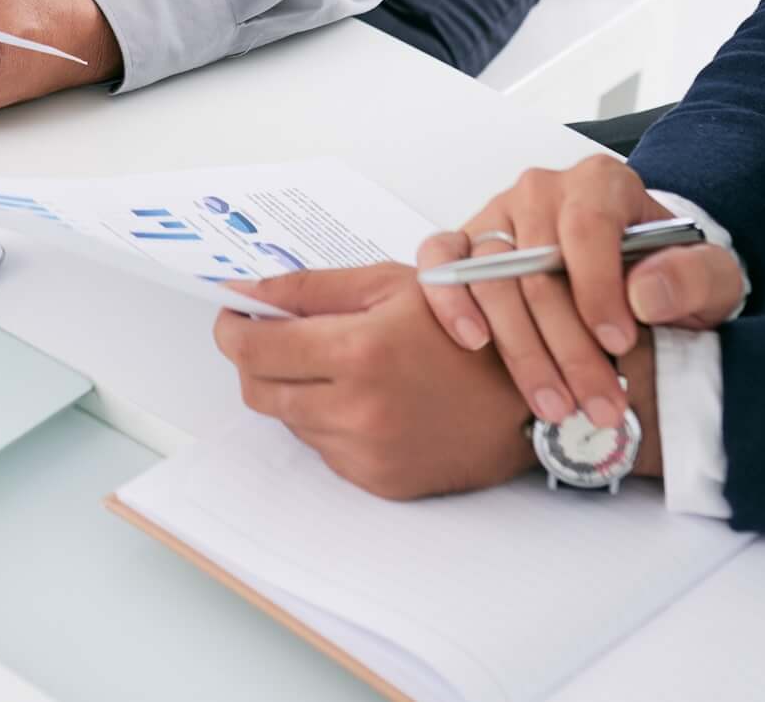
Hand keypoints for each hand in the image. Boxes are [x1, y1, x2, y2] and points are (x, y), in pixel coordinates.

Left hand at [218, 265, 634, 499]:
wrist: (532, 399)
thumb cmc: (469, 331)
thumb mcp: (394, 285)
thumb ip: (311, 289)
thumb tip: (246, 292)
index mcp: (358, 350)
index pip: (251, 349)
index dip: (232, 328)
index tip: (234, 316)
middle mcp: (356, 409)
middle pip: (257, 390)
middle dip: (256, 360)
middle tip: (280, 337)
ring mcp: (366, 452)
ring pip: (289, 420)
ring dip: (296, 389)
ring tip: (342, 364)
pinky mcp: (377, 480)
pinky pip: (324, 448)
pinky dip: (329, 421)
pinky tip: (368, 398)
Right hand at [411, 159, 746, 434]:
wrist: (643, 282)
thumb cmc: (669, 276)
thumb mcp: (710, 277)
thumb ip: (692, 278)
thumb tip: (645, 295)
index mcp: (601, 184)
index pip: (588, 226)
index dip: (599, 289)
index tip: (619, 343)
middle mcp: (542, 192)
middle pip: (538, 266)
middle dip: (568, 347)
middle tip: (596, 403)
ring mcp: (499, 217)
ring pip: (492, 277)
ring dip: (522, 349)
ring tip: (554, 404)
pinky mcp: (466, 245)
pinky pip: (440, 261)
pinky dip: (449, 300)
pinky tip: (474, 342)